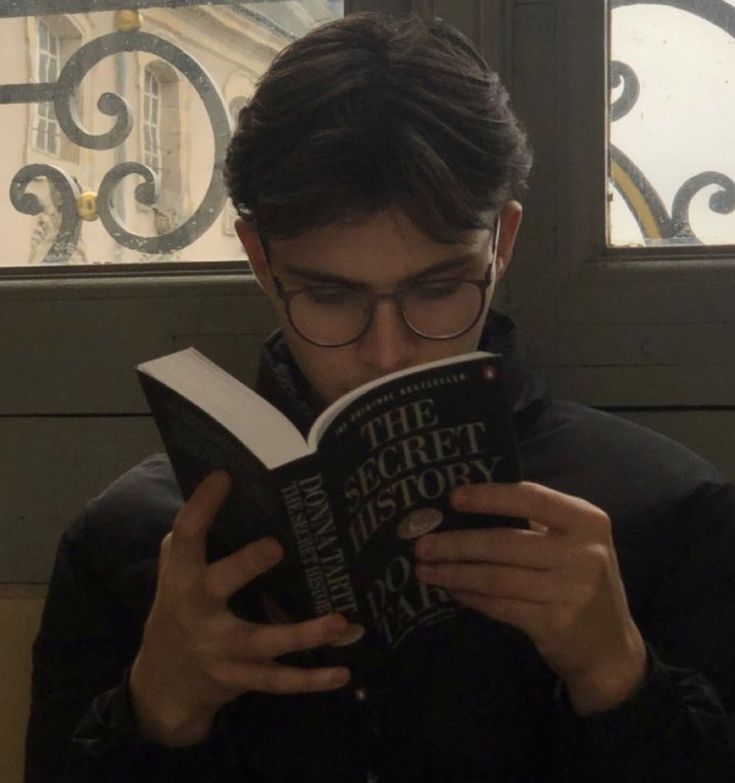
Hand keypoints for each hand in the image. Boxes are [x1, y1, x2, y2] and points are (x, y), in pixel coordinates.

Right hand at [130, 470, 350, 746]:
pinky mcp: (241, 678)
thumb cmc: (179, 610)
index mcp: (182, 578)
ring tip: (340, 622)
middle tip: (276, 547)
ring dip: (303, 635)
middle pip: (218, 587)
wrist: (163, 684)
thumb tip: (215, 485)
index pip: (186, 535)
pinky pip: (278, 682)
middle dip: (245, 567)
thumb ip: (189, 537)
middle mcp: (198, 612)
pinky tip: (342, 673)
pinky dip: (311, 681)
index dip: (202, 505)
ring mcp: (221, 650)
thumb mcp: (174, 573)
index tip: (224, 476)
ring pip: (262, 643)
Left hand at [414, 481, 646, 714]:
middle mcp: (583, 552)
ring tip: (424, 569)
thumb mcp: (574, 542)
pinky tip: (450, 588)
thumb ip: (535, 521)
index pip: (531, 498)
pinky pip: (499, 605)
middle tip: (420, 544)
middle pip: (504, 542)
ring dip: (454, 572)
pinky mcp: (554, 624)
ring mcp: (571, 591)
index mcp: (587, 520)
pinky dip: (469, 595)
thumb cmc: (580, 582)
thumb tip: (469, 502)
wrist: (610, 649)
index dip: (488, 497)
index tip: (452, 498)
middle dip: (456, 543)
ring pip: (496, 577)